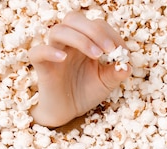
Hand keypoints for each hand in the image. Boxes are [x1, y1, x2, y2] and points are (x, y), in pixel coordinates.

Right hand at [28, 12, 130, 127]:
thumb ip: (116, 72)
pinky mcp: (41, 66)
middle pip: (74, 19)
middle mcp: (67, 43)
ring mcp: (53, 52)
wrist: (67, 112)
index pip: (95, 24)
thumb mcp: (106, 83)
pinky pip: (38, 51)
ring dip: (80, 39)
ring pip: (58, 30)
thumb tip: (128, 65)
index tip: (123, 51)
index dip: (110, 34)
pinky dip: (50, 51)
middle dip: (94, 31)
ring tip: (96, 55)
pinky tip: (64, 59)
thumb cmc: (85, 93)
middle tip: (109, 49)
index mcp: (84, 41)